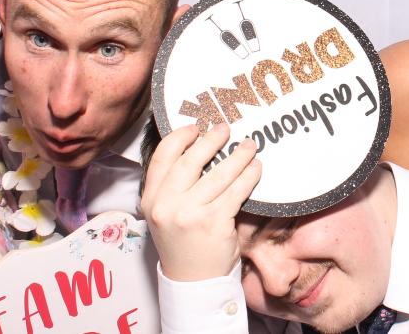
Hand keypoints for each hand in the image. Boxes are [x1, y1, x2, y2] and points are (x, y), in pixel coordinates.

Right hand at [141, 123, 260, 281]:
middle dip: (211, 140)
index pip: (162, 158)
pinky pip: (237, 191)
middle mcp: (166, 205)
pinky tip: (256, 168)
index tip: (195, 128)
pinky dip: (249, 176)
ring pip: (219, 174)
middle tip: (225, 129)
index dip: (180, 137)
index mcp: (151, 199)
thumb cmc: (184, 243)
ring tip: (249, 145)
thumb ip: (174, 186)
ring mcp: (190, 214)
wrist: (193, 281)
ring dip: (238, 155)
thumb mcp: (166, 213)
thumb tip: (199, 147)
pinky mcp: (214, 222)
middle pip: (191, 161)